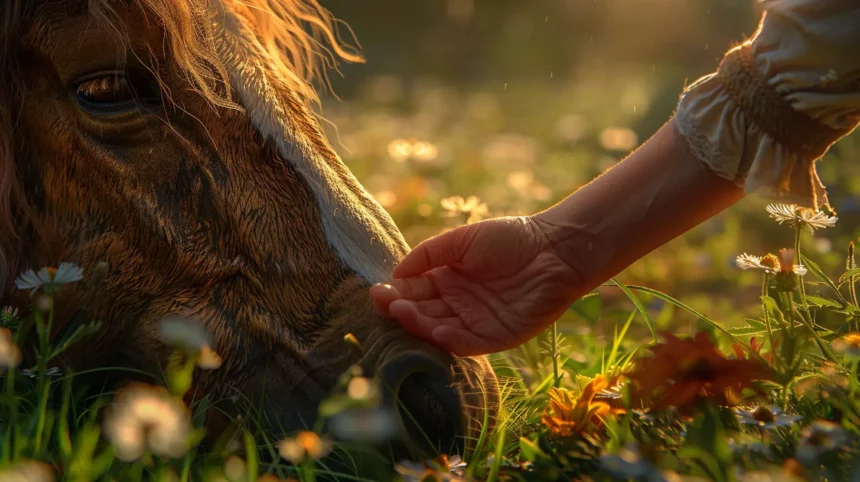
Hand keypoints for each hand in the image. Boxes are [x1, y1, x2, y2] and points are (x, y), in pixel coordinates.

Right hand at [370, 216, 584, 355]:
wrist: (555, 248)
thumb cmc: (510, 238)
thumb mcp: (463, 240)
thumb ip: (429, 253)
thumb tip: (395, 274)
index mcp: (447, 281)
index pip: (414, 292)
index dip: (395, 294)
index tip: (377, 292)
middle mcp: (458, 305)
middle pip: (423, 313)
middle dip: (402, 311)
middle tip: (386, 306)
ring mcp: (476, 323)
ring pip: (440, 330)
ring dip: (421, 325)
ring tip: (403, 315)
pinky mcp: (498, 337)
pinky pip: (469, 343)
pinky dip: (452, 340)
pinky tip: (437, 330)